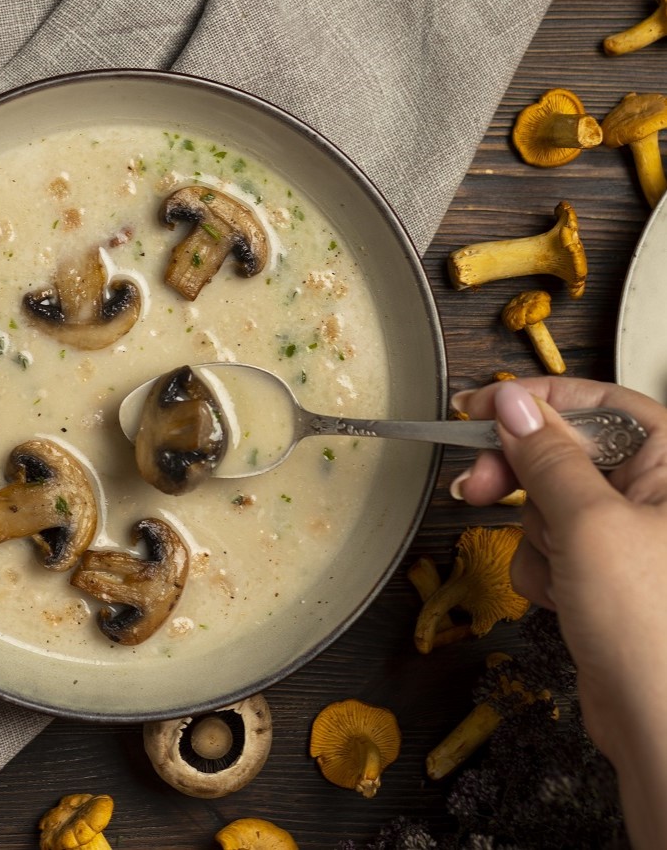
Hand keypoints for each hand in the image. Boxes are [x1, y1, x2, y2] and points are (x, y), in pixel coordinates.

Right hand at [453, 377, 666, 849]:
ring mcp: (628, 535)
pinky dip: (542, 568)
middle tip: (476, 486)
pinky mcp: (603, 572)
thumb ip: (545, 455)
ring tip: (558, 570)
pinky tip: (562, 598)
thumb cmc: (647, 621)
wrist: (658, 725)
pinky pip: (551, 545)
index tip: (477, 407)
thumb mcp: (587, 522)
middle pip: (565, 452)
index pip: (598, 401)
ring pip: (549, 502)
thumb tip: (511, 401)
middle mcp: (655, 493)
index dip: (535, 400)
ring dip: (536, 535)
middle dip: (521, 475)